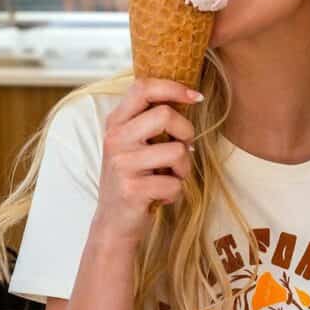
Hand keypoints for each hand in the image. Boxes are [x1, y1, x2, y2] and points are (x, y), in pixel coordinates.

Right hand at [90, 78, 200, 245]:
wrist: (113, 222)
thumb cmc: (133, 178)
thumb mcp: (133, 144)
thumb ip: (150, 121)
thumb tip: (189, 99)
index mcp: (116, 123)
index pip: (143, 87)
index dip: (173, 87)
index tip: (195, 97)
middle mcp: (115, 139)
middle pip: (165, 114)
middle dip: (185, 131)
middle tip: (184, 147)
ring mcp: (121, 164)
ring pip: (176, 151)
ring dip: (184, 167)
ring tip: (170, 176)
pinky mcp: (131, 189)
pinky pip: (174, 183)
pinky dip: (176, 191)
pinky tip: (161, 195)